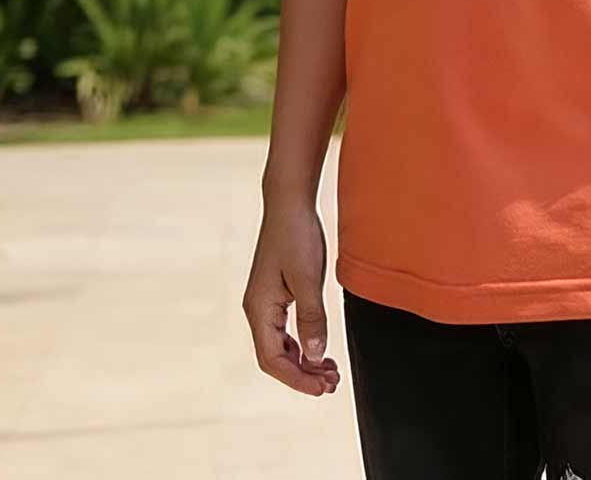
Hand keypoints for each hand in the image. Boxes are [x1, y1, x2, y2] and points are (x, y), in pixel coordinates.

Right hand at [242, 198, 341, 396]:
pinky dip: (302, 343)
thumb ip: (312, 318)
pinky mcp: (276, 293)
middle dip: (303, 374)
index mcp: (260, 309)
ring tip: (330, 371)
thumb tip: (315, 356)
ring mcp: (266, 302)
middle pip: (275, 357)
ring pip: (281, 345)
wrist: (289, 202)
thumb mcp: (308, 278)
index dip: (297, 379)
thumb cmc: (297, 235)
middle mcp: (258, 309)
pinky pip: (285, 330)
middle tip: (333, 383)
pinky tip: (320, 347)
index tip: (323, 388)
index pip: (273, 360)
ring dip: (304, 361)